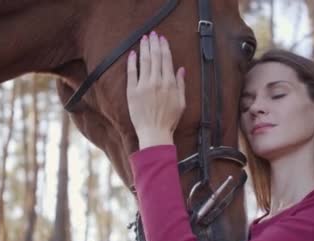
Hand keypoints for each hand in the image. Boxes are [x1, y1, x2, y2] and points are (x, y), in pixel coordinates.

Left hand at [126, 31, 185, 148]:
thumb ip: (181, 84)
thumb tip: (181, 69)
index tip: (162, 39)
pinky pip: (131, 73)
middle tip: (152, 34)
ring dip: (144, 48)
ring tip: (143, 39)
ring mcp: (144, 86)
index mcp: (170, 84)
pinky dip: (132, 62)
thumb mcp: (181, 103)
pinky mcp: (132, 92)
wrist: (154, 133)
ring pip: (144, 62)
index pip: (167, 60)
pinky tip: (132, 53)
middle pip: (155, 57)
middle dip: (154, 43)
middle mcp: (157, 82)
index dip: (164, 47)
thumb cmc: (169, 120)